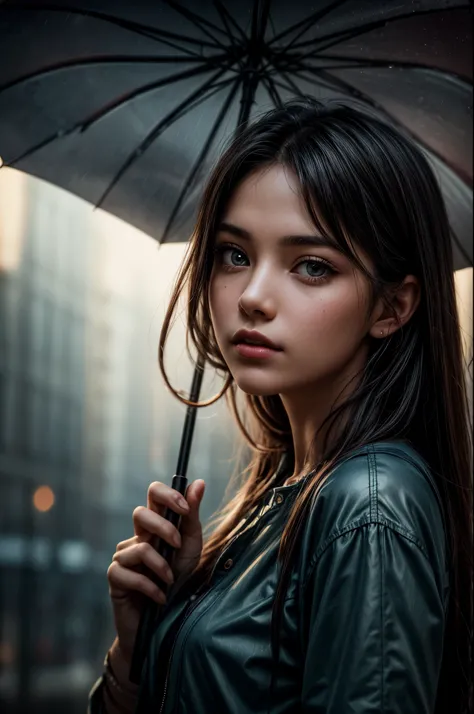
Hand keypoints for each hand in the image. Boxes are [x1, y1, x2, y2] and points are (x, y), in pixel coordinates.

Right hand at [106, 479, 204, 663]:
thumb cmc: (178, 580)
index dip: (167, 494)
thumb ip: (191, 516)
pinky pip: (129, 573)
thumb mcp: (190, 547)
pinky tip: (160, 597)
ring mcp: (122, 556)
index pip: (153, 494)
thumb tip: (199, 482)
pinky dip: (150, 586)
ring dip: (161, 566)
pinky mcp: (115, 577)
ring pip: (138, 547)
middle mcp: (136, 536)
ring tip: (170, 581)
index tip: (184, 508)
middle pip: (140, 513)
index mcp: (155, 526)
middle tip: (178, 546)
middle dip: (164, 528)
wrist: (165, 623)